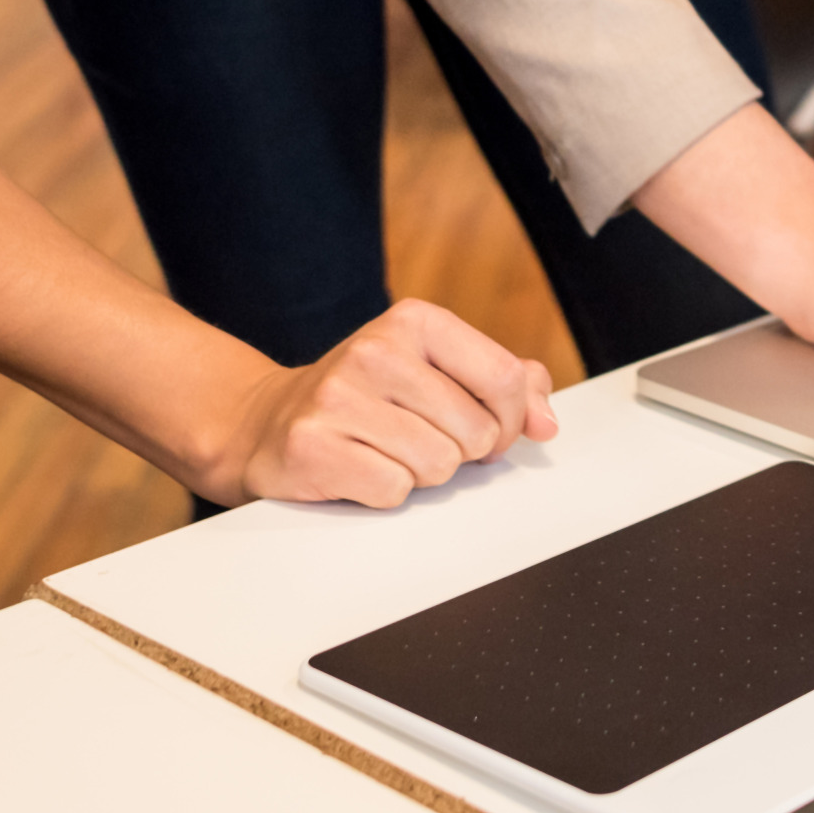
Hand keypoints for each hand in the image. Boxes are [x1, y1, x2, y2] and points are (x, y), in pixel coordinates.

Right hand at [222, 297, 557, 507]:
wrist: (268, 421)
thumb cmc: (366, 398)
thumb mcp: (435, 370)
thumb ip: (503, 385)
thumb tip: (545, 421)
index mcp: (416, 320)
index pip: (505, 379)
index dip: (508, 422)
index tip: (487, 433)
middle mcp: (376, 350)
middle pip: (474, 432)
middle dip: (459, 452)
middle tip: (418, 439)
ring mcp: (339, 397)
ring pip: (438, 466)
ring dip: (420, 474)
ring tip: (386, 452)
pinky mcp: (314, 446)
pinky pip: (393, 491)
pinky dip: (384, 492)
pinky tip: (359, 468)